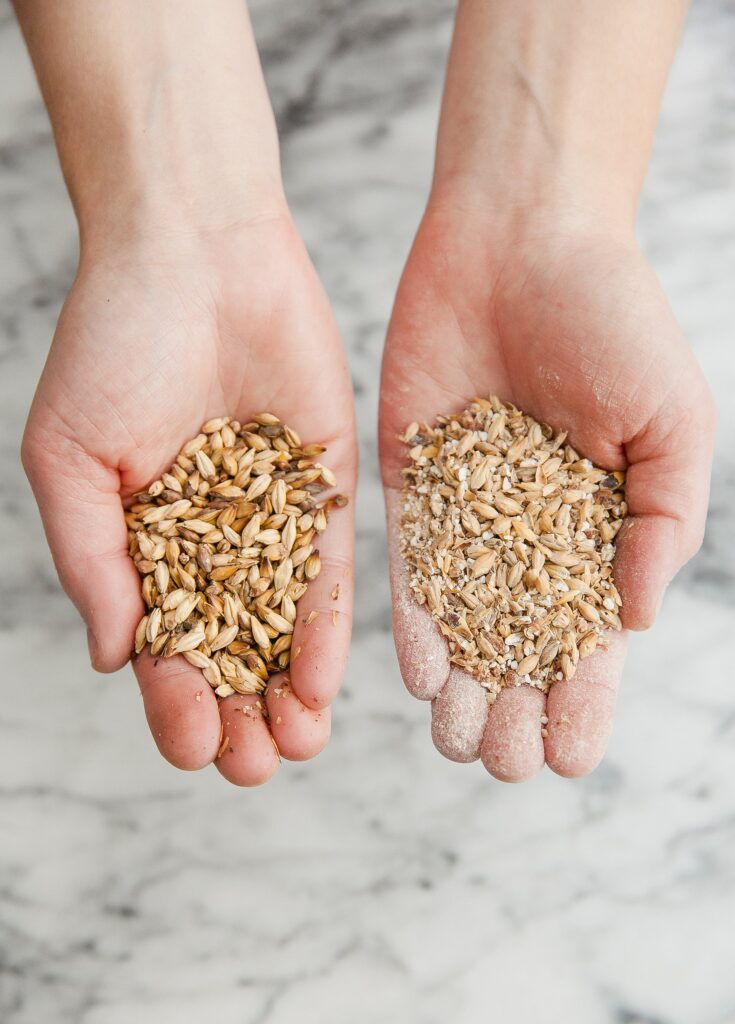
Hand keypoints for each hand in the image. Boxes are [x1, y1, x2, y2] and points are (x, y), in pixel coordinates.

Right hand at [23, 213, 356, 784]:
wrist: (195, 256)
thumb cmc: (115, 345)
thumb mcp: (70, 456)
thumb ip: (93, 560)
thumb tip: (114, 660)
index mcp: (144, 546)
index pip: (163, 646)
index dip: (175, 701)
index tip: (192, 747)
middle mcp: (212, 544)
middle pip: (229, 652)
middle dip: (241, 714)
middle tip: (255, 768)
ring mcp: (271, 519)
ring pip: (282, 625)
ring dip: (291, 690)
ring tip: (300, 746)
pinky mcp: (322, 487)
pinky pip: (327, 567)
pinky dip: (325, 624)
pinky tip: (327, 678)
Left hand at [380, 200, 714, 780]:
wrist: (524, 236)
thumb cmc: (615, 318)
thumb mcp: (671, 422)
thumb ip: (662, 522)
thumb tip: (635, 620)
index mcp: (596, 523)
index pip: (588, 633)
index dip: (582, 697)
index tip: (570, 759)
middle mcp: (527, 527)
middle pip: (518, 638)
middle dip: (513, 704)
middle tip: (499, 764)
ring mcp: (466, 506)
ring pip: (461, 615)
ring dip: (460, 681)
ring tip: (455, 742)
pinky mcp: (411, 476)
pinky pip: (409, 559)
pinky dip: (415, 614)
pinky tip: (416, 669)